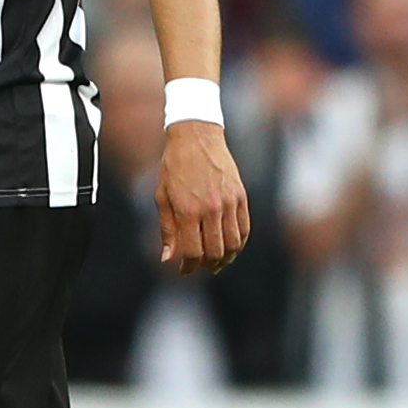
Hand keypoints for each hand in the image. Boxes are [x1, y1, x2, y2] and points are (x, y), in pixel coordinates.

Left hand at [155, 120, 250, 275]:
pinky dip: (239, 243)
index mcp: (188, 210)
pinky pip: (245, 229)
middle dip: (207, 265)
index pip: (193, 252)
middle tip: (200, 268)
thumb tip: (167, 259)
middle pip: (215, 252)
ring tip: (216, 262)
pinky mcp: (241, 196)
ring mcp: (229, 202)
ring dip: (225, 258)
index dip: (189, 267)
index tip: (184, 270)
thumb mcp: (162, 196)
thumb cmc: (174, 167)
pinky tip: (229, 248)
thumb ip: (167, 229)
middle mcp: (211, 208)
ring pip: (233, 244)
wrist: (196, 137)